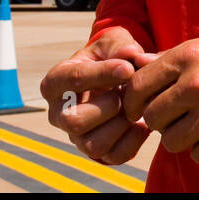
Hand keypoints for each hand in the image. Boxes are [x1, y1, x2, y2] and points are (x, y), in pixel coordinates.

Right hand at [41, 27, 157, 165]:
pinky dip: (134, 139)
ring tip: (135, 106)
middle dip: (108, 106)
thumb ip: (121, 46)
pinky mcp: (98, 153)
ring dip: (121, 124)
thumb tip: (131, 56)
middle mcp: (59, 114)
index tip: (128, 69)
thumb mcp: (113, 43)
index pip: (71, 80)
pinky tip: (142, 121)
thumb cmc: (112, 57)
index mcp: (56, 83)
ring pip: (93, 145)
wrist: (122, 76)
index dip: (102, 74)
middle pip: (74, 121)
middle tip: (128, 92)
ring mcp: (77, 137)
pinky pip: (114, 156)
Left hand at [122, 29, 198, 165]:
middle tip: (177, 116)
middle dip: (162, 119)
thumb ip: (179, 54)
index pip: (138, 85)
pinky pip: (197, 154)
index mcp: (190, 56)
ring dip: (183, 136)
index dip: (133, 100)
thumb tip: (143, 63)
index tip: (139, 107)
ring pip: (171, 140)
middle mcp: (197, 84)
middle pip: (152, 117)